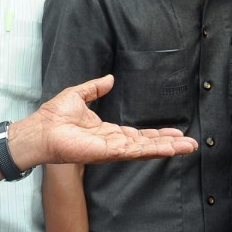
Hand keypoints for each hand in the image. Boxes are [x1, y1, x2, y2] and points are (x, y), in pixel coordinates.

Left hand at [18, 75, 196, 166]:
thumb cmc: (54, 116)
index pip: (137, 135)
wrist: (40, 129)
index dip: (156, 134)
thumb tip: (109, 79)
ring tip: (189, 147)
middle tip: (190, 144)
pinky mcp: (108, 152)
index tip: (175, 133)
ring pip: (145, 149)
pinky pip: (135, 151)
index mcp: (107, 132)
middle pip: (146, 144)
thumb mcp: (78, 95)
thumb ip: (95, 89)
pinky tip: (170, 148)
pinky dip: (154, 149)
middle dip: (169, 144)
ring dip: (168, 148)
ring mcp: (112, 149)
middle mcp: (112, 143)